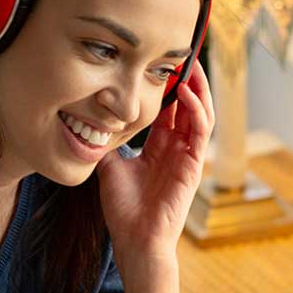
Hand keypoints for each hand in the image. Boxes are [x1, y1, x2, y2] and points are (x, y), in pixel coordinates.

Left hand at [98, 58, 214, 265]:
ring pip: (201, 113)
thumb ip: (108, 144)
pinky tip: (185, 91)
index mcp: (159, 148)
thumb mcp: (110, 168)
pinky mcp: (194, 165)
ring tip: (190, 63)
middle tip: (181, 52)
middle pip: (189, 105)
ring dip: (197, 87)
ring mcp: (187, 156)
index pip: (168, 109)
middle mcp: (177, 149)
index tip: (158, 62)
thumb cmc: (124, 211)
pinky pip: (200, 131)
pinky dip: (195, 109)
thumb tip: (92, 123)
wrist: (134, 240)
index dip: (166, 86)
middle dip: (187, 78)